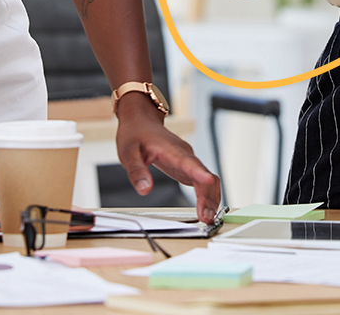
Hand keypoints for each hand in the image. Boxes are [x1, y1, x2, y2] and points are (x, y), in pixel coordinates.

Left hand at [115, 95, 220, 224]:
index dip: (199, 173)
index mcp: (170, 149)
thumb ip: (136, 171)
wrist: (141, 121)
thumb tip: (144, 190)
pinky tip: (206, 210)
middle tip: (206, 219)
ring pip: (208, 180)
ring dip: (211, 199)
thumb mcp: (128, 152)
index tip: (208, 182)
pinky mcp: (188, 167)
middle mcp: (184, 154)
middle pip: (204, 175)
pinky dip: (207, 196)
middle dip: (208, 197)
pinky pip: (204, 182)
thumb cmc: (135, 134)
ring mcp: (188, 161)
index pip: (188, 162)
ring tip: (207, 219)